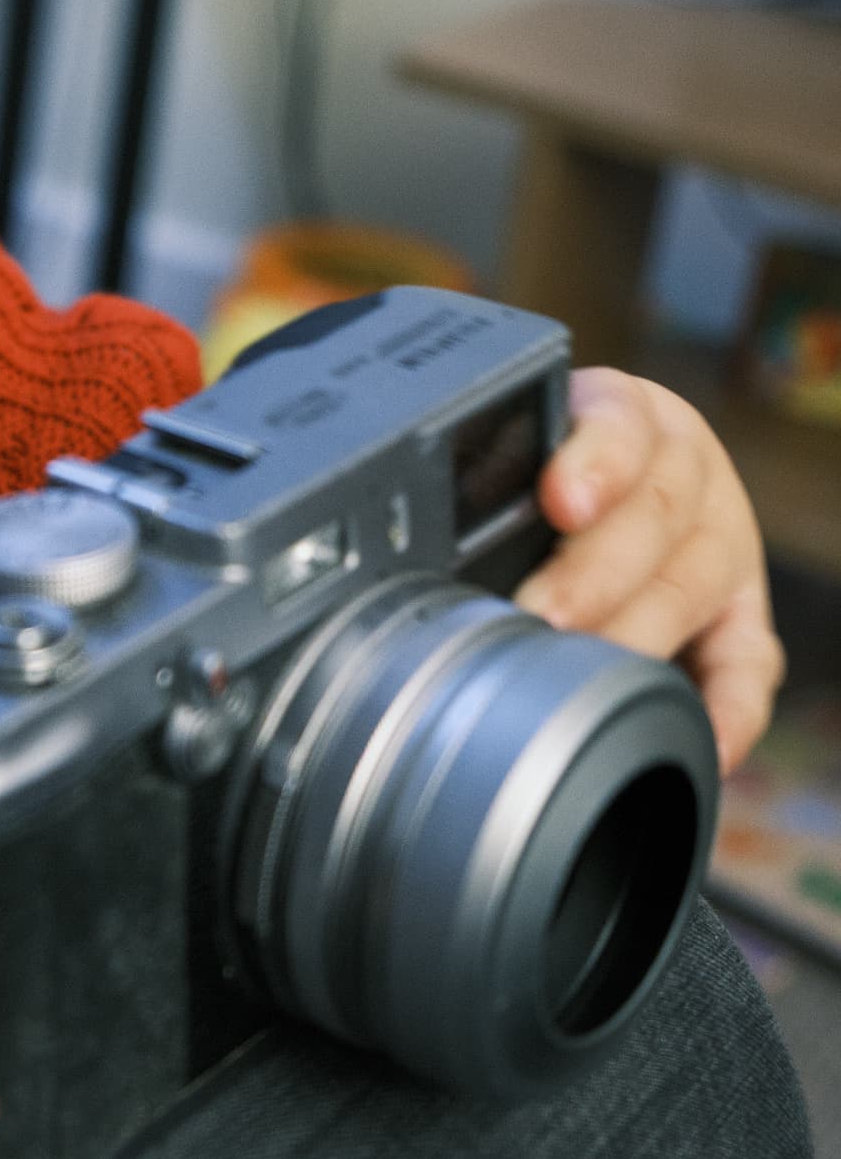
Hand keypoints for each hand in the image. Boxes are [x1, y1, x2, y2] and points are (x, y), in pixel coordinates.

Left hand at [515, 367, 784, 772]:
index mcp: (623, 416)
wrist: (602, 488)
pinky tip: (701, 741)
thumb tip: (409, 521)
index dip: (596, 462)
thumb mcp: (515, 448)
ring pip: (690, 587)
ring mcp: (720, 545)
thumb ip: (485, 469)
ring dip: (635, 636)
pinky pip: (748, 663)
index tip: (561, 500)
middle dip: (592, 573)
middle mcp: (683, 473)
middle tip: (537, 614)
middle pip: (655, 516)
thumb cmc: (538, 472)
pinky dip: (729, 706)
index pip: (618, 423)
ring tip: (580, 676)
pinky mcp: (741, 614)